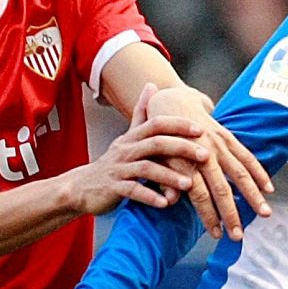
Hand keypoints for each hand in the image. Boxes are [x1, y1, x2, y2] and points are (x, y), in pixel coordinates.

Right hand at [70, 83, 209, 217]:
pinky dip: (149, 196)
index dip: (179, 125)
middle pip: (156, 143)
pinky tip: (165, 203)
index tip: (201, 130)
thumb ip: (141, 113)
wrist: (83, 186)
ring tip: (189, 184)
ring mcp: (119, 168)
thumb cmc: (114, 162)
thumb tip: (151, 85)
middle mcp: (126, 149)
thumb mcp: (127, 137)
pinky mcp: (112, 188)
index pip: (157, 124)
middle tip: (205, 155)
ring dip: (169, 176)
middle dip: (182, 148)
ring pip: (146, 168)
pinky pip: (132, 191)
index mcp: (133, 137)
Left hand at [146, 84, 272, 240]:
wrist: (171, 101)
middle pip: (222, 189)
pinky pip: (247, 157)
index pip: (199, 195)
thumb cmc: (161, 137)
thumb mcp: (157, 158)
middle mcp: (205, 153)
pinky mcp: (228, 138)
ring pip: (240, 174)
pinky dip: (259, 173)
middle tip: (239, 235)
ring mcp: (219, 145)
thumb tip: (171, 200)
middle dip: (232, 214)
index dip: (209, 216)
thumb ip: (165, 180)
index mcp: (185, 161)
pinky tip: (269, 189)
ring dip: (253, 196)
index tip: (217, 235)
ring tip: (265, 214)